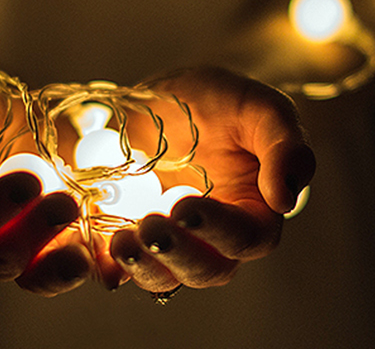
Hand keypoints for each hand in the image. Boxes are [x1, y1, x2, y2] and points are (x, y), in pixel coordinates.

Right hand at [0, 71, 102, 295]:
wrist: (7, 113)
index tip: (28, 181)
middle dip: (31, 237)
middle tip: (66, 202)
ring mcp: (13, 254)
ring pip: (31, 278)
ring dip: (59, 268)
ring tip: (85, 252)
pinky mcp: (52, 251)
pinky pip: (71, 270)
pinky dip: (94, 269)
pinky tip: (112, 260)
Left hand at [108, 67, 315, 291]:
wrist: (177, 99)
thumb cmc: (228, 103)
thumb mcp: (262, 110)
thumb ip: (285, 147)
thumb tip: (286, 198)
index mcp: (254, 215)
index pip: (247, 239)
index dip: (219, 230)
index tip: (188, 207)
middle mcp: (214, 240)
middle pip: (204, 270)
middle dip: (176, 255)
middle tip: (150, 228)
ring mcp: (171, 242)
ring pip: (162, 276)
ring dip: (140, 267)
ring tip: (119, 242)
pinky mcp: (132, 234)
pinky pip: (119, 264)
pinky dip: (105, 263)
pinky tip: (89, 250)